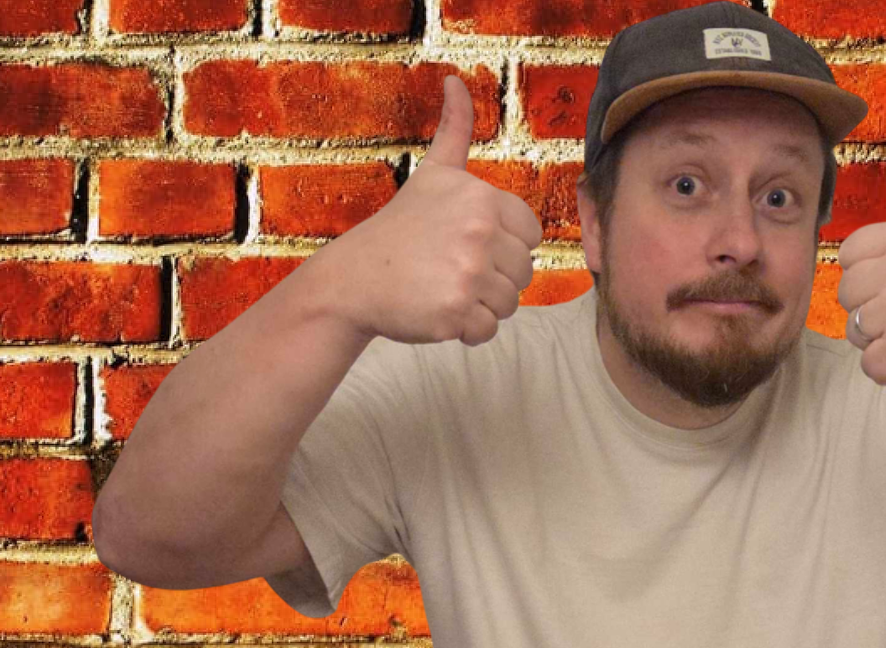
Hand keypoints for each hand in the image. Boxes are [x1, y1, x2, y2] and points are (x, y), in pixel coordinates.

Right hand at [321, 74, 544, 346]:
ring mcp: (468, 273)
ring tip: (444, 289)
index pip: (530, 235)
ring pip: (509, 303)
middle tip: (450, 270)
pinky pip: (488, 331)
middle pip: (524, 272)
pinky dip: (467, 330)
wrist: (354, 278)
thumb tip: (455, 79)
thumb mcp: (433, 173)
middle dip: (492, 278)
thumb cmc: (400, 228)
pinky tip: (438, 311)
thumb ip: (454, 129)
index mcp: (482, 198)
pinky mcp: (456, 311)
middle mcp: (479, 232)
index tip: (466, 244)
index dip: (503, 246)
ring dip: (481, 304)